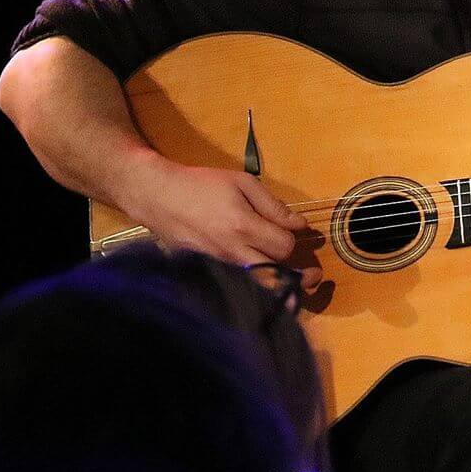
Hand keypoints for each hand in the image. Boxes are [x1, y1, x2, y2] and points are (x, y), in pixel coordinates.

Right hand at [116, 155, 319, 287]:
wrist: (156, 196)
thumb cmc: (201, 185)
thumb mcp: (242, 183)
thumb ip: (273, 206)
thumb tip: (300, 224)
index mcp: (243, 227)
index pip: (284, 247)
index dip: (296, 242)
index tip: (297, 233)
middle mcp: (231, 252)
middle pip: (274, 277)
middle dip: (298, 279)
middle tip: (314, 276)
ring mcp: (216, 266)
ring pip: (255, 287)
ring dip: (278, 288)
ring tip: (296, 287)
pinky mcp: (204, 271)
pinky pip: (236, 286)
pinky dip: (254, 288)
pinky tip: (264, 283)